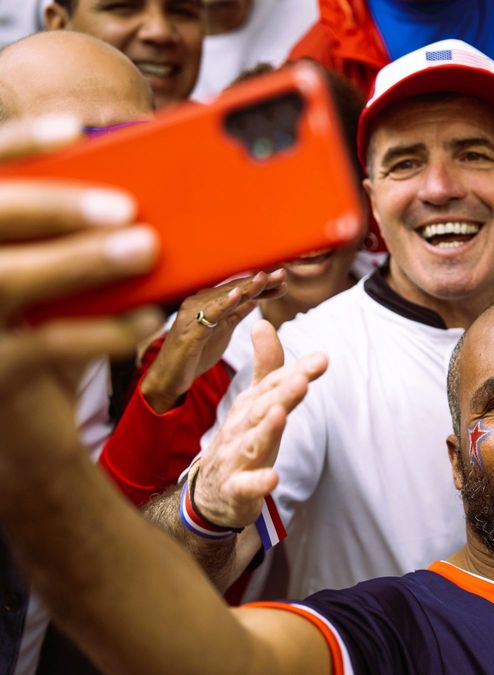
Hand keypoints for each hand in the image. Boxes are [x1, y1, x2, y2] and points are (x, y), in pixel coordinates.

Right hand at [0, 115, 161, 508]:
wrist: (14, 438)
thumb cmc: (34, 338)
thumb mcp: (47, 285)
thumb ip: (67, 242)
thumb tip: (139, 205)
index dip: (17, 146)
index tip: (76, 129)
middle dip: (55, 204)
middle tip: (126, 206)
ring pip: (7, 279)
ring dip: (79, 260)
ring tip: (146, 248)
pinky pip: (43, 347)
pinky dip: (99, 330)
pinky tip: (144, 320)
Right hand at [140, 270, 286, 412]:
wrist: (170, 379)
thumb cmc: (195, 353)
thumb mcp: (223, 329)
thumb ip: (237, 312)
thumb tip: (255, 297)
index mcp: (210, 303)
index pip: (240, 289)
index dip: (262, 285)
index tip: (284, 279)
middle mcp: (200, 303)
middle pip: (234, 288)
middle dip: (259, 281)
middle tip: (282, 274)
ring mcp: (193, 316)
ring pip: (223, 298)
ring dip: (245, 287)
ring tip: (264, 278)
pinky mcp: (189, 331)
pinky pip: (208, 315)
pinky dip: (223, 304)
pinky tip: (237, 296)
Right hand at [190, 320, 326, 528]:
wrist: (211, 492)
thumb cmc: (241, 439)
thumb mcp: (255, 403)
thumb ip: (267, 367)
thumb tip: (263, 322)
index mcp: (250, 407)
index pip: (273, 385)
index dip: (296, 372)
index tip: (322, 359)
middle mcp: (241, 428)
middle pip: (263, 409)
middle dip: (282, 394)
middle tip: (302, 380)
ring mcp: (236, 458)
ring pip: (252, 442)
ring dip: (267, 429)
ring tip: (281, 415)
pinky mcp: (235, 488)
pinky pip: (246, 486)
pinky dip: (258, 482)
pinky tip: (273, 478)